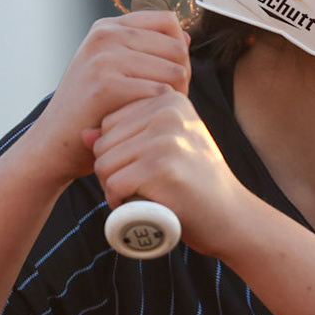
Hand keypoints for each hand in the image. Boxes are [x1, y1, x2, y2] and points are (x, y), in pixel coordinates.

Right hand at [21, 12, 190, 188]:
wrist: (52, 144)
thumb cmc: (90, 111)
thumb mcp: (114, 70)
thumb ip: (147, 51)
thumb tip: (186, 37)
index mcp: (108, 27)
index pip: (168, 21)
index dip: (179, 50)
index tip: (169, 77)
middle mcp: (105, 34)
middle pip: (177, 47)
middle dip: (182, 76)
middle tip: (169, 103)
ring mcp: (103, 57)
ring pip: (174, 70)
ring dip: (176, 97)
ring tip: (158, 114)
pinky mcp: (105, 85)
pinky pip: (161, 93)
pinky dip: (161, 112)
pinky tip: (147, 124)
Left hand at [87, 91, 252, 258]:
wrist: (232, 216)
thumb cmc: (195, 181)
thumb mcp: (165, 148)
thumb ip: (129, 135)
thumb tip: (83, 134)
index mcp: (170, 99)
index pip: (110, 121)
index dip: (115, 151)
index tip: (139, 167)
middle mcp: (169, 111)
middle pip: (103, 142)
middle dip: (110, 170)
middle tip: (136, 187)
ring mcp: (167, 138)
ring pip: (104, 164)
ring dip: (111, 188)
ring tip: (136, 196)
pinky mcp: (162, 168)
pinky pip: (114, 184)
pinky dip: (117, 202)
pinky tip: (135, 207)